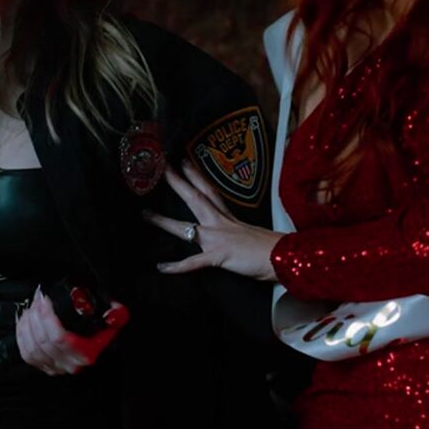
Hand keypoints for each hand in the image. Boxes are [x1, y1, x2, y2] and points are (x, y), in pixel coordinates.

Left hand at [16, 288, 127, 374]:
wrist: (92, 342)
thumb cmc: (99, 329)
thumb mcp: (112, 318)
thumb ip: (117, 314)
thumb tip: (113, 315)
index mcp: (86, 353)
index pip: (60, 338)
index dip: (48, 318)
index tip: (46, 300)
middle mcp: (70, 364)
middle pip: (43, 340)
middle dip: (36, 315)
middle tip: (38, 299)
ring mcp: (56, 367)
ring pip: (32, 347)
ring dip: (28, 324)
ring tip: (32, 307)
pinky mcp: (44, 366)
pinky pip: (26, 353)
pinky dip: (22, 335)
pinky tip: (25, 322)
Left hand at [144, 161, 282, 280]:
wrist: (283, 258)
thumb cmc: (273, 249)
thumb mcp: (254, 235)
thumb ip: (241, 234)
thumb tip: (237, 239)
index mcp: (230, 218)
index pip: (210, 191)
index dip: (196, 176)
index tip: (184, 161)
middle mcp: (221, 223)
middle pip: (195, 198)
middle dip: (178, 182)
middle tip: (162, 167)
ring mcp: (218, 238)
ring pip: (185, 227)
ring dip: (163, 221)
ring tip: (145, 214)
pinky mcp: (218, 256)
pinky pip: (193, 263)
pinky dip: (176, 266)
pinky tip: (161, 267)